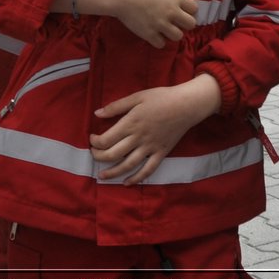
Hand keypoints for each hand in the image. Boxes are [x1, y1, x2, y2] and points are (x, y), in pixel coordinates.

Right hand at [60, 0, 196, 47]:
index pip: (194, 8)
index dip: (189, 10)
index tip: (182, 11)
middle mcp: (171, 12)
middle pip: (191, 24)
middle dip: (184, 23)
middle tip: (175, 22)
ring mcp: (161, 24)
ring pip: (178, 36)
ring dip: (172, 33)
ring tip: (164, 29)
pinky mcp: (149, 34)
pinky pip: (161, 44)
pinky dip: (158, 41)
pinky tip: (154, 34)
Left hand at [90, 75, 221, 183]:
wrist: (187, 105)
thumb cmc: (161, 97)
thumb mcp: (137, 96)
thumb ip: (116, 106)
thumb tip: (97, 113)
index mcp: (131, 123)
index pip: (106, 139)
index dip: (95, 142)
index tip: (92, 138)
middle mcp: (138, 138)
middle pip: (113, 154)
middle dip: (99, 157)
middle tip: (94, 155)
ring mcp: (150, 148)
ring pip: (128, 165)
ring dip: (112, 172)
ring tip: (102, 176)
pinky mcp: (161, 153)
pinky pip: (148, 170)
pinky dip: (136, 178)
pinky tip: (126, 183)